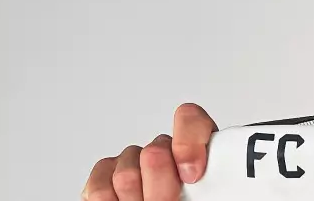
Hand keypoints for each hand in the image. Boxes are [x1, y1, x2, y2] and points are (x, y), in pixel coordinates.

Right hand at [81, 103, 217, 200]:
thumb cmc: (194, 197)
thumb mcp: (211, 189)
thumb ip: (214, 177)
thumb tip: (205, 171)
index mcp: (199, 152)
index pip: (191, 121)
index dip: (188, 144)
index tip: (192, 175)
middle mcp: (165, 152)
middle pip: (154, 151)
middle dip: (160, 185)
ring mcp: (133, 162)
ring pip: (126, 172)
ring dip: (135, 198)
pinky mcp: (104, 178)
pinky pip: (99, 183)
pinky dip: (108, 200)